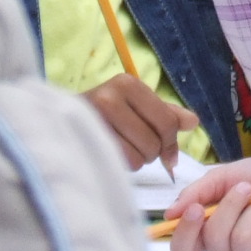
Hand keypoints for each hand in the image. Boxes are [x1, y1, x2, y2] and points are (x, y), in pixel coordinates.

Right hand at [85, 73, 200, 169]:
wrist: (56, 121)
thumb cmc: (104, 114)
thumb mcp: (136, 106)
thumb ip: (165, 114)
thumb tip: (193, 122)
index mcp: (127, 84)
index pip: (167, 122)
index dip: (171, 142)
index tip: (166, 152)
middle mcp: (109, 98)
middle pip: (153, 142)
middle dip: (151, 152)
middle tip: (135, 146)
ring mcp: (94, 121)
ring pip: (138, 157)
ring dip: (135, 160)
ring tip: (121, 149)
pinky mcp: (85, 143)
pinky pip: (121, 165)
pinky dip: (122, 166)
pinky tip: (111, 154)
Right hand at [164, 153, 250, 250]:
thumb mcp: (225, 176)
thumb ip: (197, 193)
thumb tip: (171, 214)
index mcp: (210, 231)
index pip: (184, 249)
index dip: (184, 234)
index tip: (196, 210)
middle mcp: (228, 249)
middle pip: (212, 243)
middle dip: (229, 209)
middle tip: (245, 188)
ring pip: (239, 242)